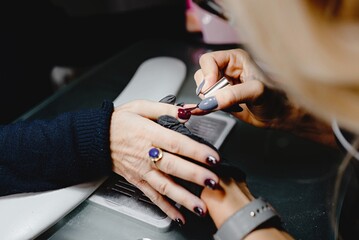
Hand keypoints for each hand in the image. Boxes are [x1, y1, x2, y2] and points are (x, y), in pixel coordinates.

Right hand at [109, 100, 220, 223]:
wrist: (96, 138)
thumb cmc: (119, 122)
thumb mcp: (141, 107)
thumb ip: (166, 108)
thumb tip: (187, 112)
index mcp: (149, 134)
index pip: (176, 144)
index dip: (196, 151)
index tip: (213, 157)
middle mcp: (146, 154)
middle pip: (174, 167)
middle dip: (195, 176)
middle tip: (213, 182)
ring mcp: (142, 170)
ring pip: (165, 186)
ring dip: (184, 198)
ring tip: (201, 207)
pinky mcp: (138, 181)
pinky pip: (153, 197)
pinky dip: (166, 209)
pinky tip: (179, 216)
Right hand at [194, 48, 288, 127]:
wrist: (280, 115)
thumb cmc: (276, 98)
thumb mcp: (256, 92)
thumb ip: (233, 95)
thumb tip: (211, 100)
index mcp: (234, 59)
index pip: (208, 60)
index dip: (207, 74)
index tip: (211, 88)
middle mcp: (226, 69)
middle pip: (202, 76)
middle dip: (210, 90)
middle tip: (226, 99)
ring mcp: (222, 85)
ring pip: (202, 90)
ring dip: (212, 101)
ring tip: (232, 105)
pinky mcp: (220, 99)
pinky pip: (205, 102)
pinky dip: (206, 108)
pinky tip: (216, 110)